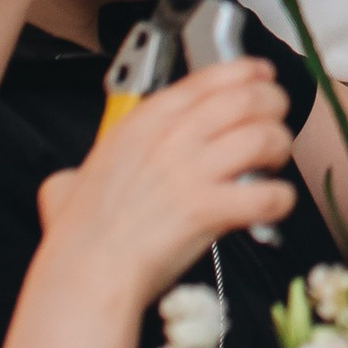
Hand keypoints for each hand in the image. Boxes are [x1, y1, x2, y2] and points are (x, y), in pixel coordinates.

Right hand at [33, 58, 294, 306]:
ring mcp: (192, 172)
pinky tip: (274, 203)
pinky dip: (280, 198)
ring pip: (262, 136)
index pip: (208, 79)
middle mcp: (172, 140)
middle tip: (275, 122)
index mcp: (143, 125)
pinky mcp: (209, 208)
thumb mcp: (66, 185)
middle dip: (272, 105)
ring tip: (274, 162)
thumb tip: (68, 184)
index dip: (246, 72)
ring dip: (279, 147)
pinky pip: (267, 193)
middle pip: (245, 98)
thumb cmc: (80, 239)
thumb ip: (75, 174)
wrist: (87, 275)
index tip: (263, 76)